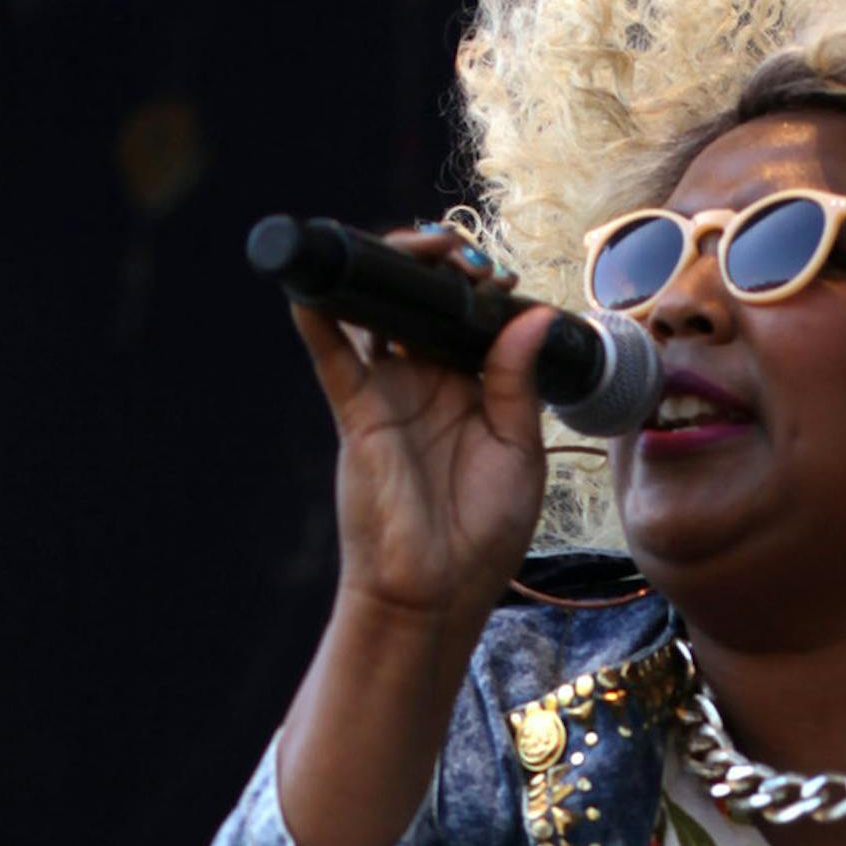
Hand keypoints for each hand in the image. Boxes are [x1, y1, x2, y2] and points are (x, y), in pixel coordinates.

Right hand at [287, 223, 552, 630]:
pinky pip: (333, 357)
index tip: (501, 280)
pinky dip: (320, 317)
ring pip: (376, 315)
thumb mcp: (519, 455)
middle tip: (468, 262)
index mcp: (471, 391)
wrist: (436, 596)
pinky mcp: (358, 414)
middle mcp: (425, 384)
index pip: (469, 319)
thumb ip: (517, 382)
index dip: (481, 288)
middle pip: (419, 304)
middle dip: (440, 266)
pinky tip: (316, 284)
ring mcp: (387, 394)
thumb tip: (529, 314)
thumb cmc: (481, 537)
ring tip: (421, 249)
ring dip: (390, 272)